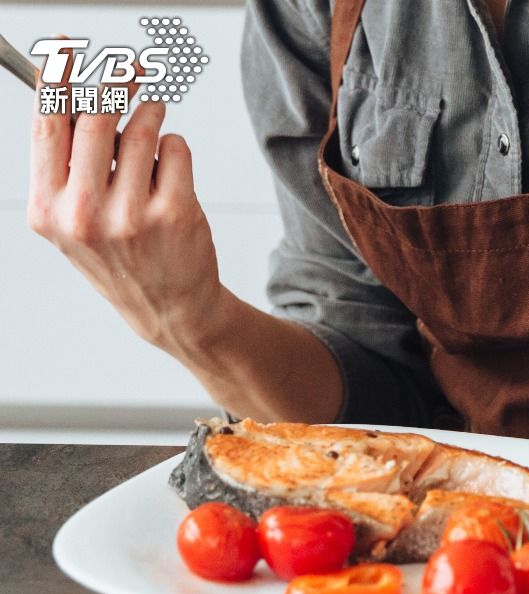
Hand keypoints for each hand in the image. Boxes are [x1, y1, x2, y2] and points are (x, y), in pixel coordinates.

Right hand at [27, 63, 222, 353]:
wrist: (169, 307)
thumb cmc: (121, 256)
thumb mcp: (74, 219)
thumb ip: (68, 164)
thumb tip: (74, 92)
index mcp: (48, 210)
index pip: (47, 125)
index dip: (58, 77)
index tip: (67, 47)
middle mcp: (83, 213)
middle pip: (96, 116)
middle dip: (117, 81)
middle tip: (133, 68)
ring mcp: (130, 215)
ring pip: (143, 128)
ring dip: (152, 114)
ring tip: (154, 122)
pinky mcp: (174, 213)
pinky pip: (176, 148)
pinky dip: (175, 147)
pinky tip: (171, 170)